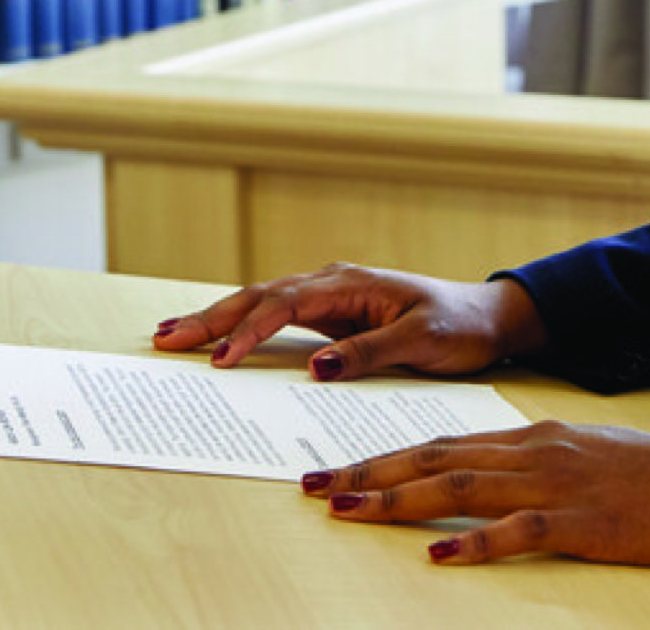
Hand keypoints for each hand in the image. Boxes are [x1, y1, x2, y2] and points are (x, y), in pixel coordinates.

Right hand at [151, 262, 547, 379]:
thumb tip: (314, 367)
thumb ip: (367, 352)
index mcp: (349, 284)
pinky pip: (276, 316)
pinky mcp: (330, 315)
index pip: (284, 305)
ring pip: (260, 302)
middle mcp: (331, 283)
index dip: (248, 331)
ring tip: (171, 333)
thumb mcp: (421, 342)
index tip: (220, 359)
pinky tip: (217, 337)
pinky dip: (241, 324)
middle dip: (210, 316)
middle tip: (164, 337)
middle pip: (258, 295)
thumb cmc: (458, 327)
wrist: (486, 317)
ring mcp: (328, 296)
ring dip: (217, 317)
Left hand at [307, 424, 649, 569]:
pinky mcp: (588, 524)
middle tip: (313, 487)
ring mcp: (560, 484)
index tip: (335, 470)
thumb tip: (487, 479)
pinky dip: (475, 542)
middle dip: (368, 473)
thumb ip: (535, 465)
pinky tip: (439, 555)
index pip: (442, 442)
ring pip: (461, 486)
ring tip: (347, 510)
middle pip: (435, 458)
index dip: (383, 456)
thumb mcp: (588, 459)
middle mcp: (536, 450)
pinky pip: (521, 532)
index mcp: (534, 435)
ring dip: (398, 500)